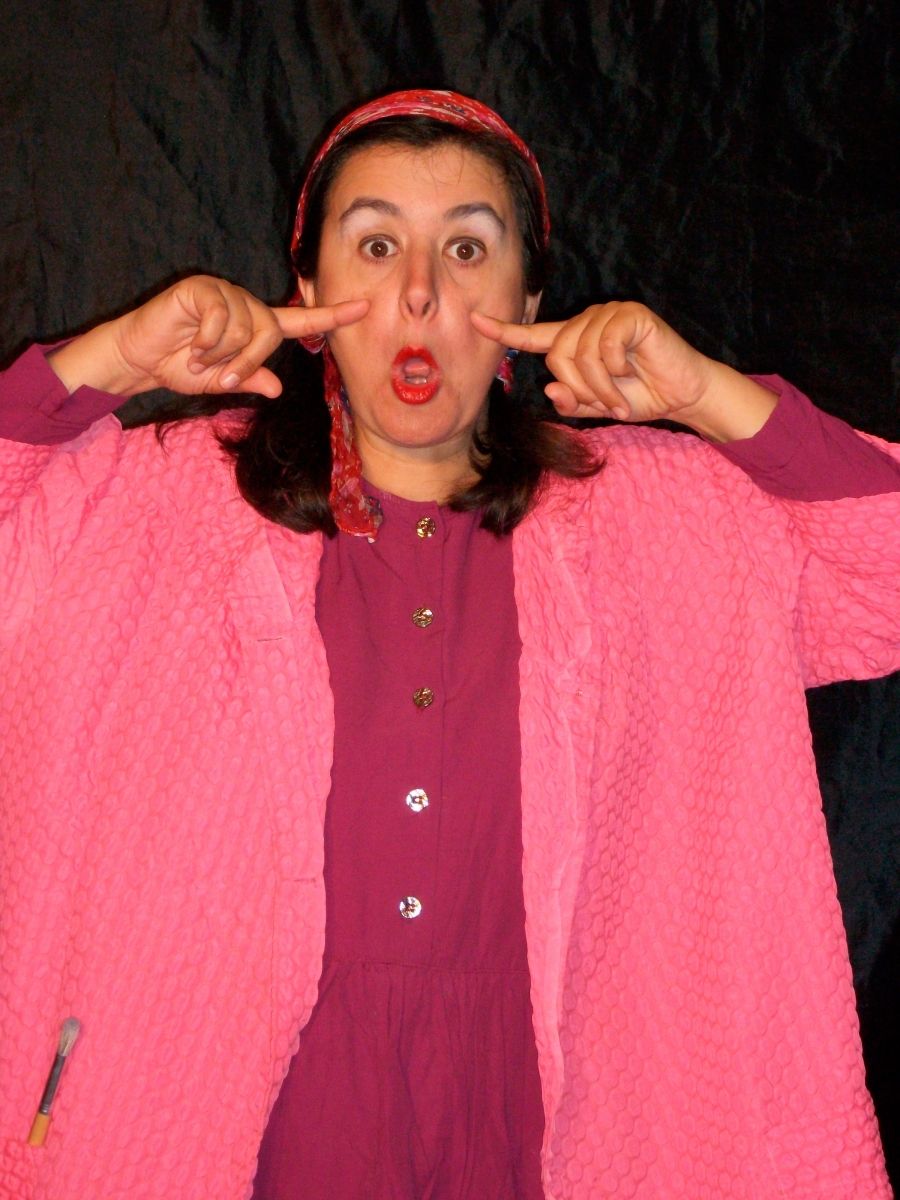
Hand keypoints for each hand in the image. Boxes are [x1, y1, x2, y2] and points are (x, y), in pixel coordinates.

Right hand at [50, 276, 368, 397]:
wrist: (141, 359)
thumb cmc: (181, 367)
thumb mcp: (221, 381)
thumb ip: (250, 379)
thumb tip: (276, 388)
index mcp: (256, 325)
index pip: (301, 322)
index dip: (332, 316)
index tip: (365, 308)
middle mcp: (245, 305)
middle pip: (269, 331)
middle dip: (246, 360)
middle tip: (220, 375)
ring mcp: (224, 293)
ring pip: (244, 327)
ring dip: (220, 353)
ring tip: (198, 356)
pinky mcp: (202, 289)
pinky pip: (220, 319)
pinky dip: (206, 341)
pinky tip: (189, 345)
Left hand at [470, 301, 776, 438]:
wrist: (681, 394)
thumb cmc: (638, 396)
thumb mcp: (597, 406)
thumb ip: (572, 401)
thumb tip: (552, 390)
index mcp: (575, 342)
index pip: (534, 336)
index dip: (505, 330)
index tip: (475, 320)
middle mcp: (588, 323)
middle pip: (557, 355)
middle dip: (579, 388)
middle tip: (605, 404)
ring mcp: (609, 315)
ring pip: (579, 353)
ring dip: (600, 387)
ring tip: (619, 398)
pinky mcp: (631, 315)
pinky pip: (605, 345)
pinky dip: (615, 370)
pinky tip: (630, 373)